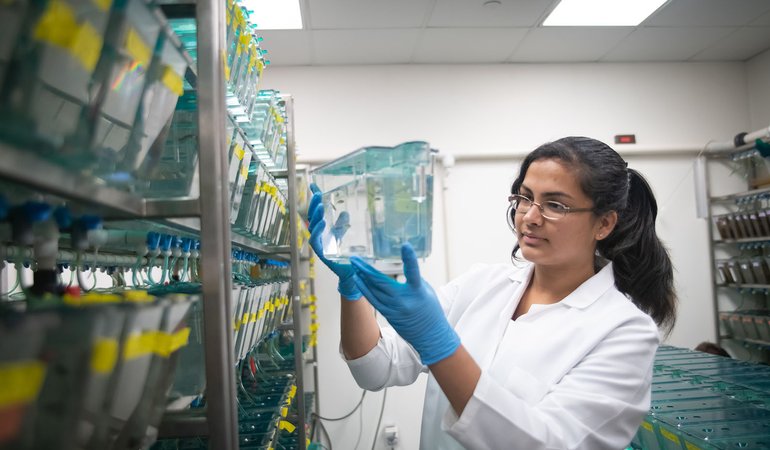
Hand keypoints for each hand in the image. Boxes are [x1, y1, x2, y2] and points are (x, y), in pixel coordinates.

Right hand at [308, 184, 360, 299]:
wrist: (347, 270)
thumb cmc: (342, 253)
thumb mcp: (342, 234)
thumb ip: (342, 223)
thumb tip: (344, 212)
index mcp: (322, 228)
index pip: (316, 211)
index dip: (315, 198)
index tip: (314, 184)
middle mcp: (317, 234)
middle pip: (312, 217)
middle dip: (314, 205)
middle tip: (318, 194)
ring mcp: (317, 243)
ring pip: (313, 226)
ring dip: (315, 215)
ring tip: (320, 205)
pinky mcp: (320, 251)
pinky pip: (315, 239)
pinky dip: (318, 230)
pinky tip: (322, 222)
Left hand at [350, 243, 459, 364]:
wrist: (431, 336)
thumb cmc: (431, 311)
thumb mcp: (427, 291)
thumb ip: (413, 279)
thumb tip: (401, 268)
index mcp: (418, 292)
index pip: (414, 272)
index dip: (410, 258)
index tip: (406, 245)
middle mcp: (404, 300)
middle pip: (381, 281)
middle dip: (366, 269)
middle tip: (355, 259)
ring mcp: (394, 309)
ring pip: (374, 290)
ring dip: (362, 278)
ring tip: (353, 267)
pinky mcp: (389, 315)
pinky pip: (374, 300)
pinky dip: (365, 290)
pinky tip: (358, 281)